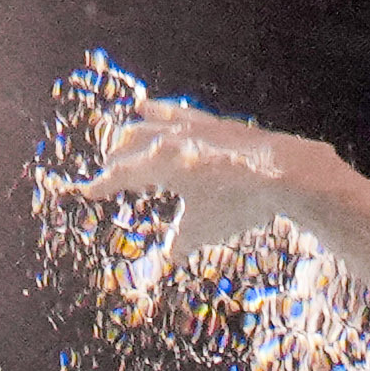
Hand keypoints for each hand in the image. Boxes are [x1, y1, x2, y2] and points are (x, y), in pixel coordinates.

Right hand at [52, 100, 308, 249]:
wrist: (280, 172)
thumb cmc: (235, 203)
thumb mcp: (202, 230)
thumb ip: (178, 243)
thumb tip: (167, 260)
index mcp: (157, 164)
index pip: (120, 174)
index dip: (103, 185)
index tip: (88, 192)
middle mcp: (168, 140)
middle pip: (128, 144)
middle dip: (115, 158)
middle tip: (107, 172)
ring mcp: (190, 127)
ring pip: (148, 123)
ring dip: (132, 133)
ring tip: (121, 136)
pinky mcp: (211, 123)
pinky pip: (175, 114)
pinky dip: (158, 113)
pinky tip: (153, 110)